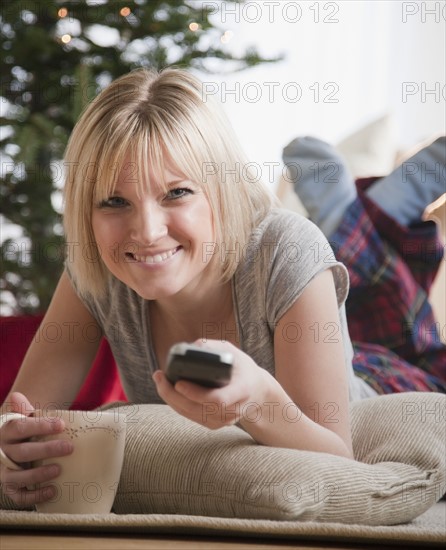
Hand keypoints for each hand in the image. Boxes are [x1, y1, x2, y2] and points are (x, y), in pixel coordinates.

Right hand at [0, 392, 73, 507]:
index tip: (62, 424)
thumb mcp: (20, 420)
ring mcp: (3, 473)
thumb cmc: (21, 434)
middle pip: (22, 452)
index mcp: (6, 433)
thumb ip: (23, 410)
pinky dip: (35, 496)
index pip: (20, 428)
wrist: (7, 450)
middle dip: (47, 450)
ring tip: (58, 469)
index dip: (41, 426)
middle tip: (69, 447)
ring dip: (38, 474)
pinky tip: (52, 491)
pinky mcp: (9, 489)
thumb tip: (17, 396)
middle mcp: (2, 453)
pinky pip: (19, 496)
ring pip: (17, 477)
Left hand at [152, 339, 276, 429]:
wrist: (257, 391)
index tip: (179, 383)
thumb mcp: (235, 353)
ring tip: (159, 380)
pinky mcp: (216, 424)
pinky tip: (167, 391)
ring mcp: (225, 420)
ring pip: (192, 414)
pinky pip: (192, 417)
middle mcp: (234, 409)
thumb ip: (216, 348)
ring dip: (171, 399)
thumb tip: (193, 346)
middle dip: (174, 395)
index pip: (218, 399)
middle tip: (160, 377)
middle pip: (199, 409)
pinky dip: (177, 405)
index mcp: (242, 390)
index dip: (196, 394)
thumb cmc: (243, 368)